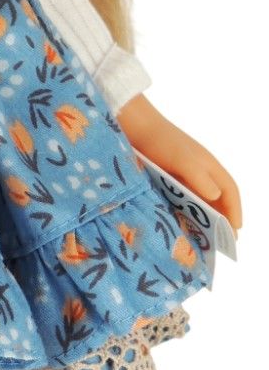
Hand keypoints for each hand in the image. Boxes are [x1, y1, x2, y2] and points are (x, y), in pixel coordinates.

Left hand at [117, 93, 242, 234]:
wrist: (134, 127)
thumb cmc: (161, 141)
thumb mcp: (183, 160)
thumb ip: (200, 179)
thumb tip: (215, 198)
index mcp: (209, 166)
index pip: (230, 190)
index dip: (235, 210)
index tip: (236, 231)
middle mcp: (199, 172)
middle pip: (216, 199)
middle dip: (221, 219)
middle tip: (220, 242)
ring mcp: (182, 175)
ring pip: (198, 201)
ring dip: (202, 218)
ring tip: (202, 239)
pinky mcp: (167, 178)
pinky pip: (181, 199)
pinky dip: (184, 212)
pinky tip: (180, 224)